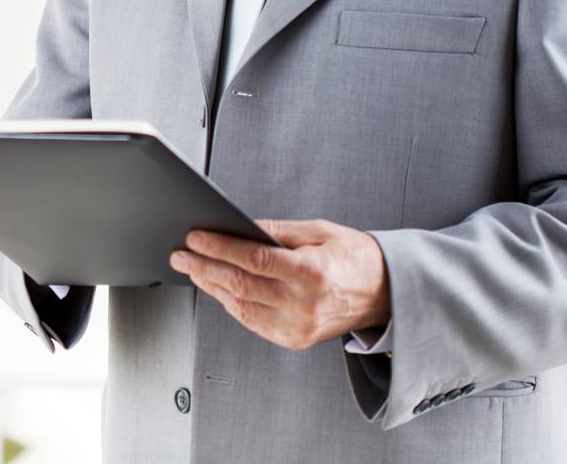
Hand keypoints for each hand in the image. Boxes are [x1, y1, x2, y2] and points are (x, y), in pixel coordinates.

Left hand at [169, 219, 389, 350]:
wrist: (385, 294)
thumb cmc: (355, 258)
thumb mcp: (319, 231)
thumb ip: (277, 230)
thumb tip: (239, 226)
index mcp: (311, 273)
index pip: (253, 259)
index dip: (219, 248)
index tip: (195, 238)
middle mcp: (303, 304)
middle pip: (240, 285)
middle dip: (204, 267)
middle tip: (181, 255)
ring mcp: (298, 327)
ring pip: (241, 307)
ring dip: (212, 287)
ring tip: (193, 269)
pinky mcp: (294, 340)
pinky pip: (252, 322)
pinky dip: (231, 305)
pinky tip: (218, 289)